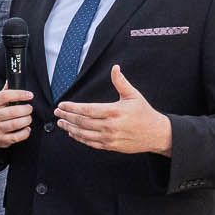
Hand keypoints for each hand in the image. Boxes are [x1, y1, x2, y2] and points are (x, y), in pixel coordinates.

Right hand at [0, 87, 33, 148]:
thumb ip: (5, 91)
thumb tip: (11, 79)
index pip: (5, 96)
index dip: (20, 94)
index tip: (30, 95)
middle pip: (13, 111)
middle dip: (26, 109)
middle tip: (29, 108)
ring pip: (16, 124)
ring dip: (27, 120)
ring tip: (28, 118)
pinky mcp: (2, 139)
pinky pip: (17, 137)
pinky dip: (25, 132)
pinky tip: (27, 128)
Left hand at [54, 65, 171, 154]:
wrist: (156, 134)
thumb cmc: (144, 113)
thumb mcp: (133, 95)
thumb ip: (121, 82)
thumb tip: (115, 68)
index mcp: (114, 111)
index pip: (87, 110)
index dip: (72, 107)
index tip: (62, 104)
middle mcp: (110, 126)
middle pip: (82, 122)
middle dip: (67, 116)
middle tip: (57, 112)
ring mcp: (109, 138)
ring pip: (83, 134)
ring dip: (69, 128)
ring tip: (61, 122)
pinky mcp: (110, 146)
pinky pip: (90, 143)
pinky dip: (79, 138)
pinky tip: (72, 133)